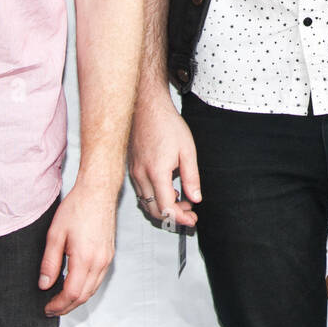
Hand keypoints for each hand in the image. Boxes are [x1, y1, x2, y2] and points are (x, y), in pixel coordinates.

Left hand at [40, 185, 116, 315]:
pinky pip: (98, 279)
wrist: (98, 191)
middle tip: (52, 309)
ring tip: (61, 300)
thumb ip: (49, 262)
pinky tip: (76, 285)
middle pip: (84, 296)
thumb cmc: (78, 207)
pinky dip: (86, 288)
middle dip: (67, 307)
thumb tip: (44, 284)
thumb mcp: (55, 234)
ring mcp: (107, 258)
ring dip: (77, 299)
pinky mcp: (109, 254)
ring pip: (92, 289)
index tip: (47, 308)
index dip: (58, 305)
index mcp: (85, 258)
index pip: (71, 293)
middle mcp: (99, 261)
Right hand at [128, 91, 199, 229]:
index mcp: (157, 172)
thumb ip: (192, 177)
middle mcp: (141, 175)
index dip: (180, 218)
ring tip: (181, 202)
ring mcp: (134, 172)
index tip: (192, 219)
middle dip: (173, 217)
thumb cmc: (167, 124)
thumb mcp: (187, 150)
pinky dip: (154, 198)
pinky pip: (141, 192)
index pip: (166, 207)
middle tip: (189, 214)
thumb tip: (195, 198)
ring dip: (163, 208)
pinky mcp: (132, 168)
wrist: (147, 107)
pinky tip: (167, 190)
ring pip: (146, 203)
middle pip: (154, 210)